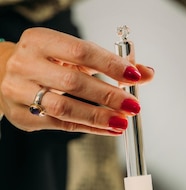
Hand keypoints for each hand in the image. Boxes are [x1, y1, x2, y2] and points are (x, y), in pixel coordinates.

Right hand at [0, 27, 153, 135]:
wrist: (3, 73)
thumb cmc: (47, 62)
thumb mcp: (76, 56)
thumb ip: (112, 63)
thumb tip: (147, 73)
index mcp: (39, 41)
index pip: (80, 51)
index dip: (110, 64)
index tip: (134, 76)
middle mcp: (25, 64)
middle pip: (73, 82)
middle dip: (108, 95)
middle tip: (133, 105)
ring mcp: (19, 91)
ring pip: (64, 108)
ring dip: (99, 117)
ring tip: (123, 121)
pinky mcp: (22, 116)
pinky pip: (61, 125)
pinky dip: (89, 128)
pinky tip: (109, 128)